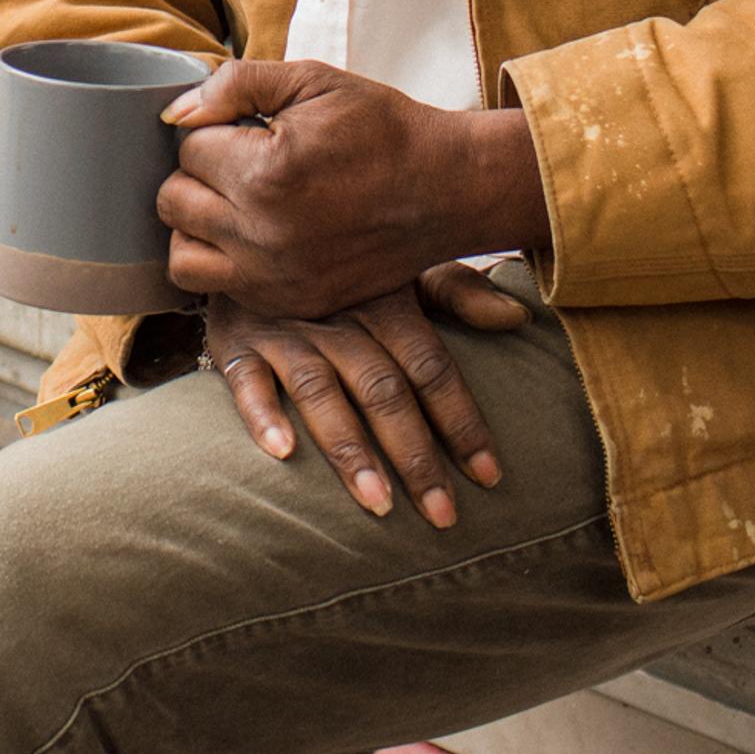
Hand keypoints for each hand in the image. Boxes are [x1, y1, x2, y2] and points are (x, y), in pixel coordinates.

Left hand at [155, 59, 550, 320]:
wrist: (446, 189)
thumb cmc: (381, 128)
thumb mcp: (312, 81)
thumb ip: (234, 85)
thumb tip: (174, 114)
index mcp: (264, 174)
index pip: (188, 148)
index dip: (215, 131)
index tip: (250, 131)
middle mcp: (262, 236)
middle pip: (173, 202)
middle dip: (198, 175)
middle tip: (239, 162)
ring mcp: (275, 279)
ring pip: (182, 256)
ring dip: (197, 225)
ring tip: (234, 202)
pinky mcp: (291, 303)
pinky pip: (221, 289)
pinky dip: (226, 261)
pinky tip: (258, 234)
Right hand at [204, 273, 525, 527]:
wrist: (246, 238)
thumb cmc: (336, 271)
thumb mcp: (397, 270)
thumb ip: (455, 293)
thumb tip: (518, 318)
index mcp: (383, 299)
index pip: (431, 366)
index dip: (461, 420)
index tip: (490, 476)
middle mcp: (336, 317)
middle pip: (382, 389)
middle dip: (415, 455)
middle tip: (442, 515)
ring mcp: (284, 332)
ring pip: (322, 392)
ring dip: (349, 448)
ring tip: (378, 503)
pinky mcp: (236, 344)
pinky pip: (248, 382)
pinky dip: (264, 416)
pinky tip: (283, 454)